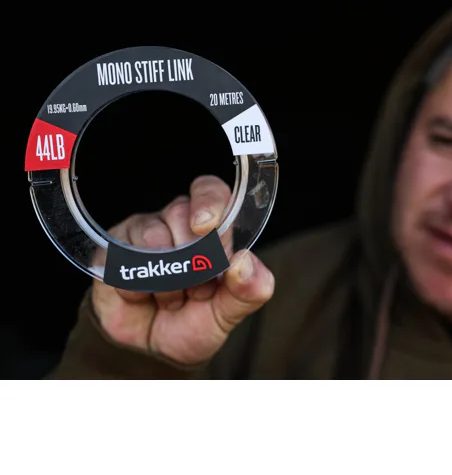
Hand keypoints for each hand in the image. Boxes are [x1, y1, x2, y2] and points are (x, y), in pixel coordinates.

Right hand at [90, 175, 274, 365]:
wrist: (150, 351)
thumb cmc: (194, 322)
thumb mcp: (230, 312)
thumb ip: (250, 289)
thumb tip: (245, 261)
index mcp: (211, 228)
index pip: (210, 190)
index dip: (208, 202)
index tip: (205, 227)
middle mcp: (177, 222)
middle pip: (181, 214)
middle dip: (192, 262)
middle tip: (195, 290)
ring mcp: (142, 232)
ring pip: (153, 237)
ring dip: (166, 280)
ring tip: (171, 299)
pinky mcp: (112, 250)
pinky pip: (123, 260)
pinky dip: (136, 288)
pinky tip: (143, 298)